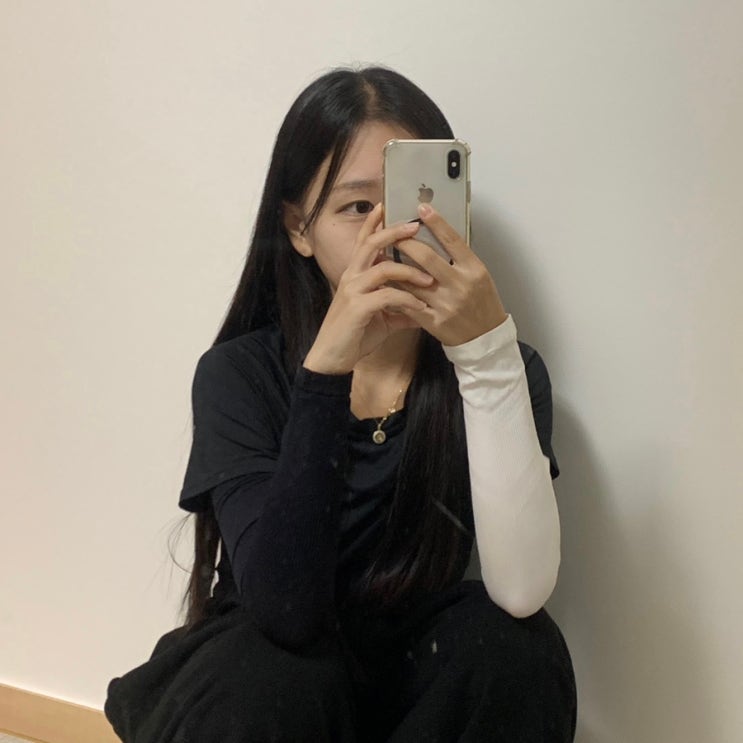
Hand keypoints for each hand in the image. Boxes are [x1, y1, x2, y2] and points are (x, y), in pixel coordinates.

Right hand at [303, 204, 434, 374]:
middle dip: (394, 232)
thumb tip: (423, 309)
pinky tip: (421, 308)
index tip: (387, 205)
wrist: (332, 359)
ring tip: (430, 278)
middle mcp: (351, 278)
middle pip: (371, 244)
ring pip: (383, 268)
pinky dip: (408, 301)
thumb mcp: (382, 320)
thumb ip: (401, 310)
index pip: (363, 241)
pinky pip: (388, 296)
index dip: (374, 222)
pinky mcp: (358, 308)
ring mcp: (353, 291)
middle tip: (415, 226)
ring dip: (410, 271)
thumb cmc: (354, 337)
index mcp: (355, 275)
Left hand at [396, 204, 507, 345]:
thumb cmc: (481, 303)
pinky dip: (396, 290)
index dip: (436, 222)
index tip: (421, 207)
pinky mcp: (433, 321)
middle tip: (392, 232)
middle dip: (405, 242)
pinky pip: (408, 302)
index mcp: (474, 270)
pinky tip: (386, 282)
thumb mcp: (479, 276)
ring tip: (381, 254)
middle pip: (426, 257)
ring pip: (412, 280)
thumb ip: (459, 258)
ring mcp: (446, 304)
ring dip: (394, 266)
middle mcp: (460, 285)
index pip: (453, 240)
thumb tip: (437, 233)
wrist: (485, 339)